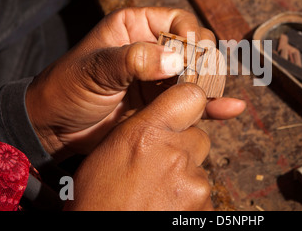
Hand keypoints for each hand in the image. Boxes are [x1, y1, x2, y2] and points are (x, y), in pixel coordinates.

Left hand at [25, 7, 245, 158]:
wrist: (53, 128)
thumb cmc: (66, 89)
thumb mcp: (94, 68)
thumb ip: (133, 60)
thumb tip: (176, 59)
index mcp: (136, 27)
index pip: (178, 21)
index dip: (192, 35)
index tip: (194, 54)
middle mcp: (153, 49)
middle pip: (195, 47)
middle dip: (205, 61)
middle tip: (202, 79)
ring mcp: (160, 78)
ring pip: (199, 75)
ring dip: (212, 83)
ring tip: (217, 94)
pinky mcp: (163, 103)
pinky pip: (193, 101)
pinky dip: (212, 106)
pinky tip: (230, 110)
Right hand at [64, 83, 213, 210]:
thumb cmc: (97, 199)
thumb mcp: (111, 149)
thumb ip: (143, 125)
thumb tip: (164, 114)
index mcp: (148, 133)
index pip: (192, 96)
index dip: (190, 104)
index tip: (185, 113)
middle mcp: (175, 153)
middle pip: (199, 136)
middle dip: (185, 146)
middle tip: (161, 164)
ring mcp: (192, 182)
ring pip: (198, 167)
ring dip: (184, 175)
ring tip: (157, 190)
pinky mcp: (203, 205)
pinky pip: (202, 193)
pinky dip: (188, 198)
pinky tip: (165, 204)